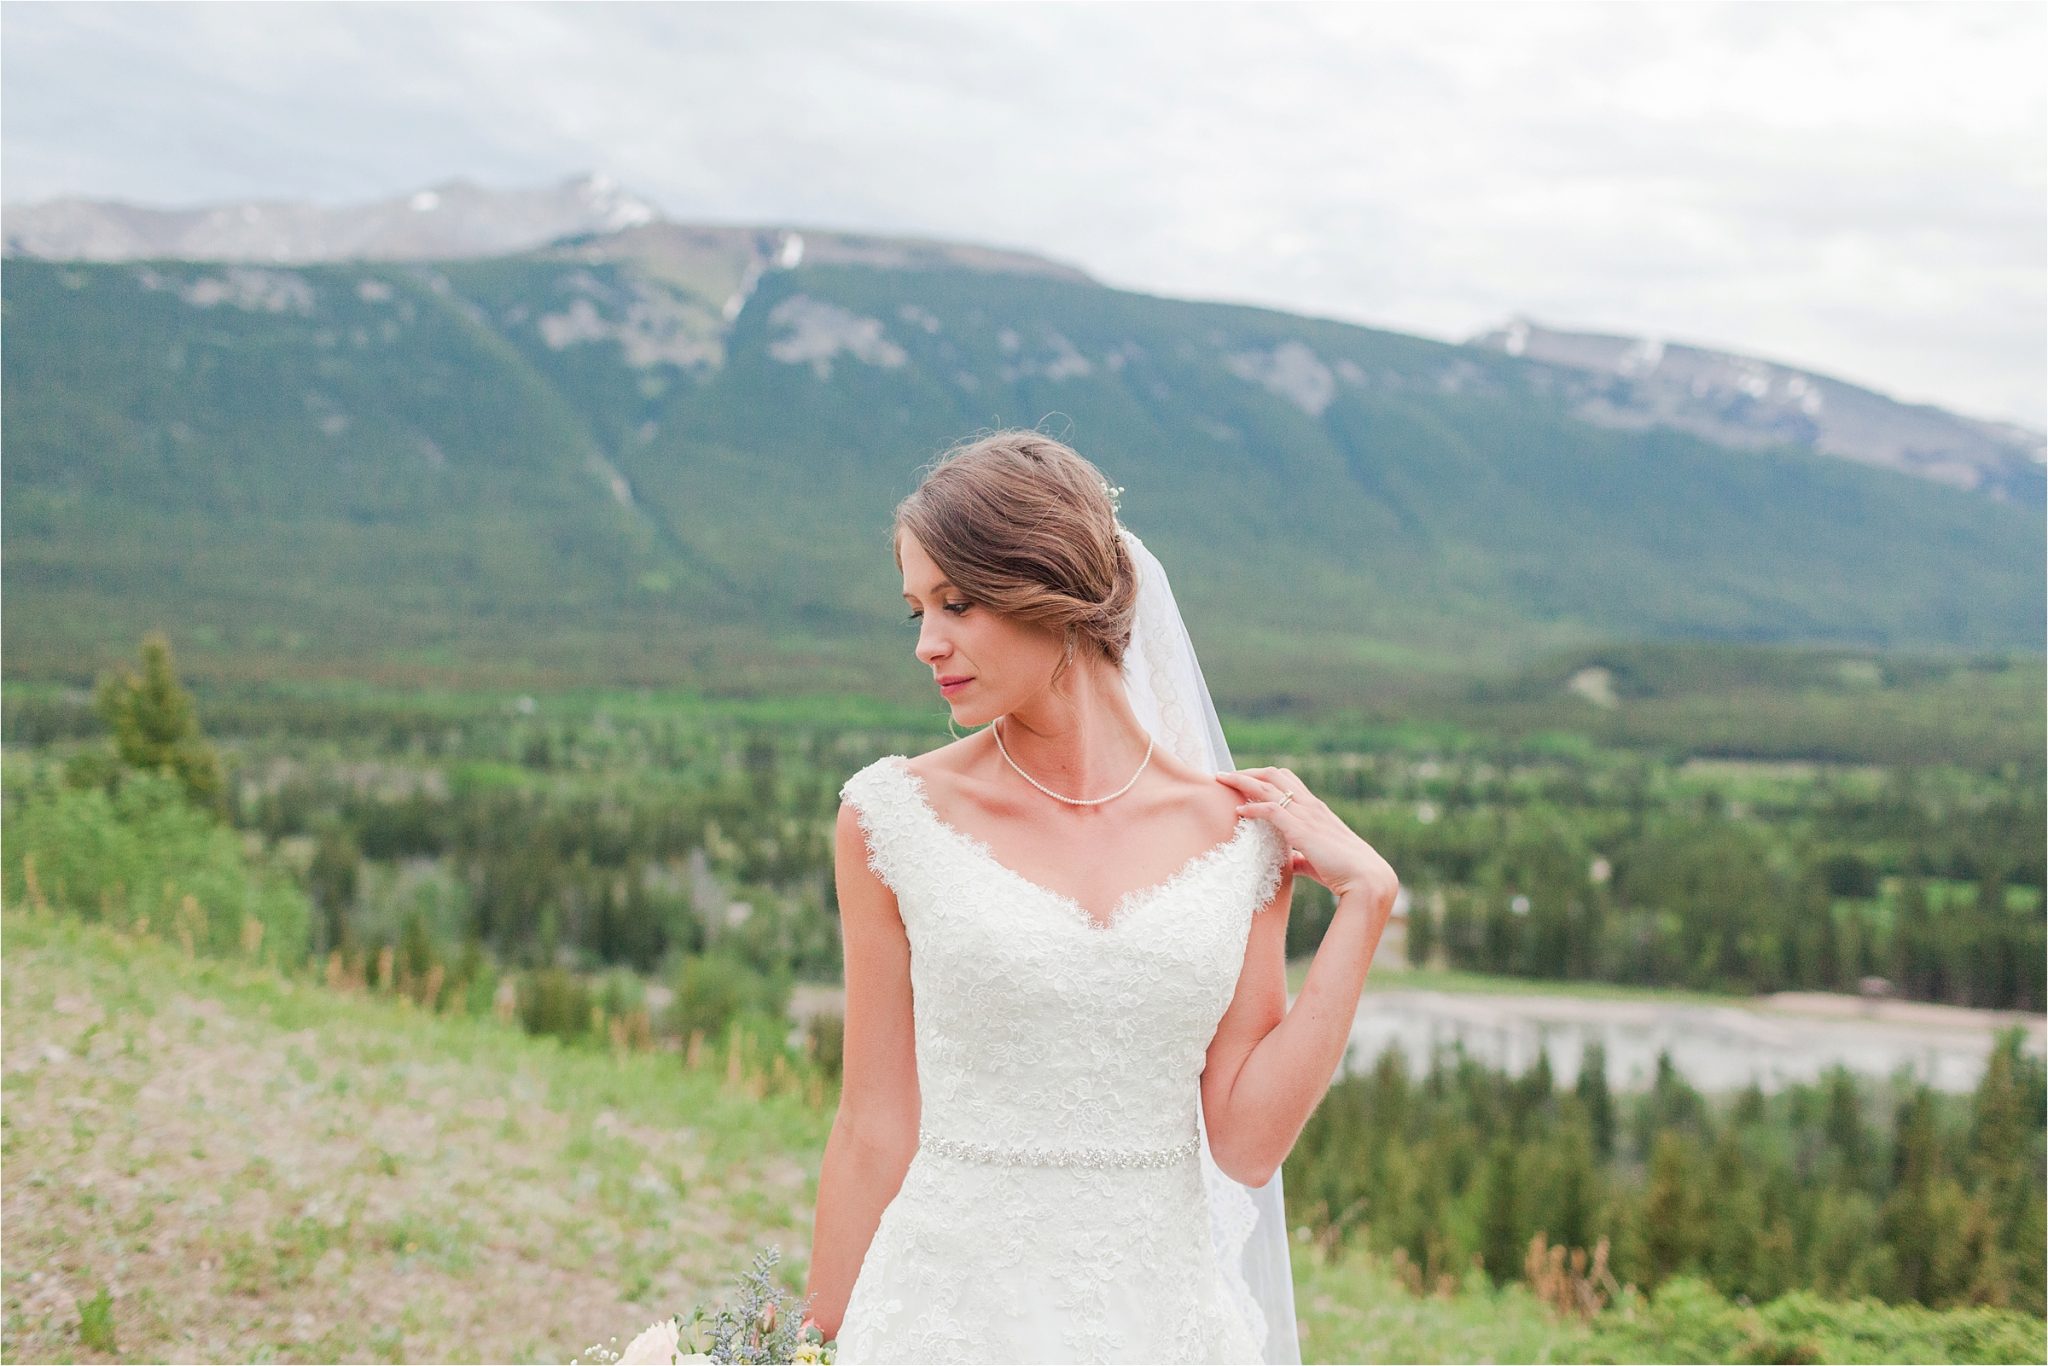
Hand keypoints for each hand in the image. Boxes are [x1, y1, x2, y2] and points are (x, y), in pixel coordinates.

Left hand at [1217, 766, 1398, 910]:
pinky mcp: (1302, 830)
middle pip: (1275, 774)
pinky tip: (1238, 811)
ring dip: (1243, 780)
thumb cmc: (1344, 871)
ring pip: (1269, 786)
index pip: (1287, 780)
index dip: (1264, 777)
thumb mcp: (1317, 860)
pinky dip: (1252, 808)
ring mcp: (1307, 815)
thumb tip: (1289, 862)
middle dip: (1248, 771)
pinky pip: (1272, 810)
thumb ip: (1301, 857)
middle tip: (1226, 775)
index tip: (1243, 781)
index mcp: (1316, 810)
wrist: (1366, 879)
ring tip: (1222, 780)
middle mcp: (1311, 806)